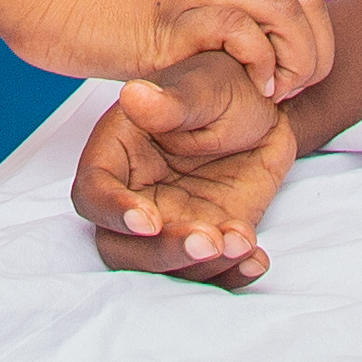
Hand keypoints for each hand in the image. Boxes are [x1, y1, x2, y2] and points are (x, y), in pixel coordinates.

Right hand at [0, 0, 334, 101]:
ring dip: (296, 57)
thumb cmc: (83, 7)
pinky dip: (258, 62)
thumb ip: (192, 22)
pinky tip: (244, 90)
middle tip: (289, 89)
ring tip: (271, 93)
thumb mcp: (155, 9)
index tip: (287, 75)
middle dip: (317, 48)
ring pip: (287, 7)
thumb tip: (218, 56)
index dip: (312, 31)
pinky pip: (239, 29)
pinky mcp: (171, 21)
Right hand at [76, 51, 298, 285]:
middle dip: (164, 253)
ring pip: (164, 269)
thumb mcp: (204, 87)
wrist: (268, 109)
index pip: (93, 194)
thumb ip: (171, 101)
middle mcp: (136, 196)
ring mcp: (171, 224)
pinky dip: (232, 276)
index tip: (149, 220)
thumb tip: (134, 96)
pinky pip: (208, 275)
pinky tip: (256, 258)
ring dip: (203, 267)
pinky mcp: (207, 241)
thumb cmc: (223, 84)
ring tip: (243, 241)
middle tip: (209, 240)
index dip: (114, 213)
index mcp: (117, 154)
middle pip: (122, 247)